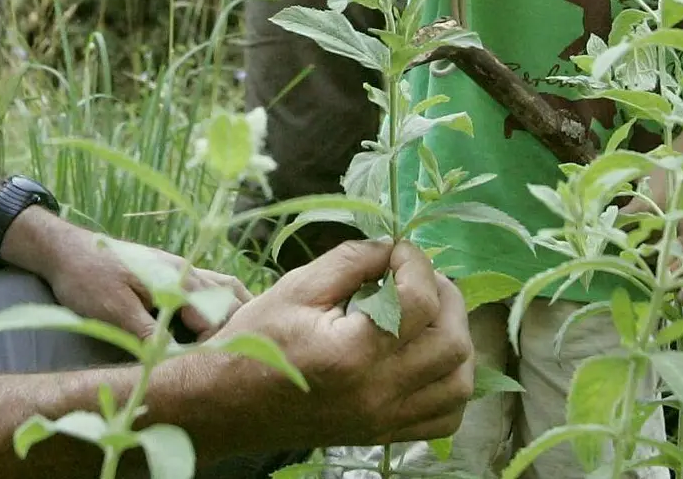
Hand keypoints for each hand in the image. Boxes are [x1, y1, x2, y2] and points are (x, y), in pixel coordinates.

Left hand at [36, 225, 252, 341]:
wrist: (67, 250)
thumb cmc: (87, 279)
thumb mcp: (114, 310)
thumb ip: (148, 331)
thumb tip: (174, 357)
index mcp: (176, 279)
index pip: (214, 316)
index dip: (211, 345)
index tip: (198, 367)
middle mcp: (187, 270)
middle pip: (229, 300)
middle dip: (231, 329)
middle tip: (218, 360)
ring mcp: (183, 268)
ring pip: (227, 287)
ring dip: (235, 311)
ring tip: (236, 339)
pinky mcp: (174, 271)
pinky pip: (213, 284)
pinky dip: (223, 301)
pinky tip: (219, 317)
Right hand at [210, 240, 474, 447]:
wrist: (225, 405)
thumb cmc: (255, 342)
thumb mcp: (297, 287)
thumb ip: (353, 260)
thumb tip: (395, 248)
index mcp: (352, 353)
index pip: (420, 302)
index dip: (418, 265)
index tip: (398, 252)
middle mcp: (376, 393)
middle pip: (452, 344)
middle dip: (447, 299)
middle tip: (419, 279)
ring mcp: (383, 420)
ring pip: (458, 384)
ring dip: (455, 341)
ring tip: (429, 317)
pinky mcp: (382, 434)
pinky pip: (444, 419)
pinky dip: (449, 386)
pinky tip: (427, 359)